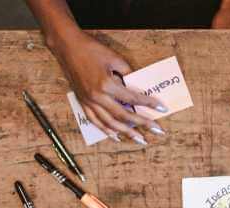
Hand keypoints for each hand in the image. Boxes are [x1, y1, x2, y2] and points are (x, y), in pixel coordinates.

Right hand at [49, 29, 166, 143]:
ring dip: (126, 133)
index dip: (149, 104)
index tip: (162, 109)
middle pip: (124, 115)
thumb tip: (139, 87)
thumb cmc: (91, 49)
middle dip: (142, 124)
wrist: (67, 46)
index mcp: (107, 84)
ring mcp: (88, 101)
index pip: (133, 99)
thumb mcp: (114, 59)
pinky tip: (115, 136)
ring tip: (140, 139)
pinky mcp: (82, 102)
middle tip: (157, 130)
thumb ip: (128, 74)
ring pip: (109, 123)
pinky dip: (105, 130)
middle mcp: (97, 96)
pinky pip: (94, 121)